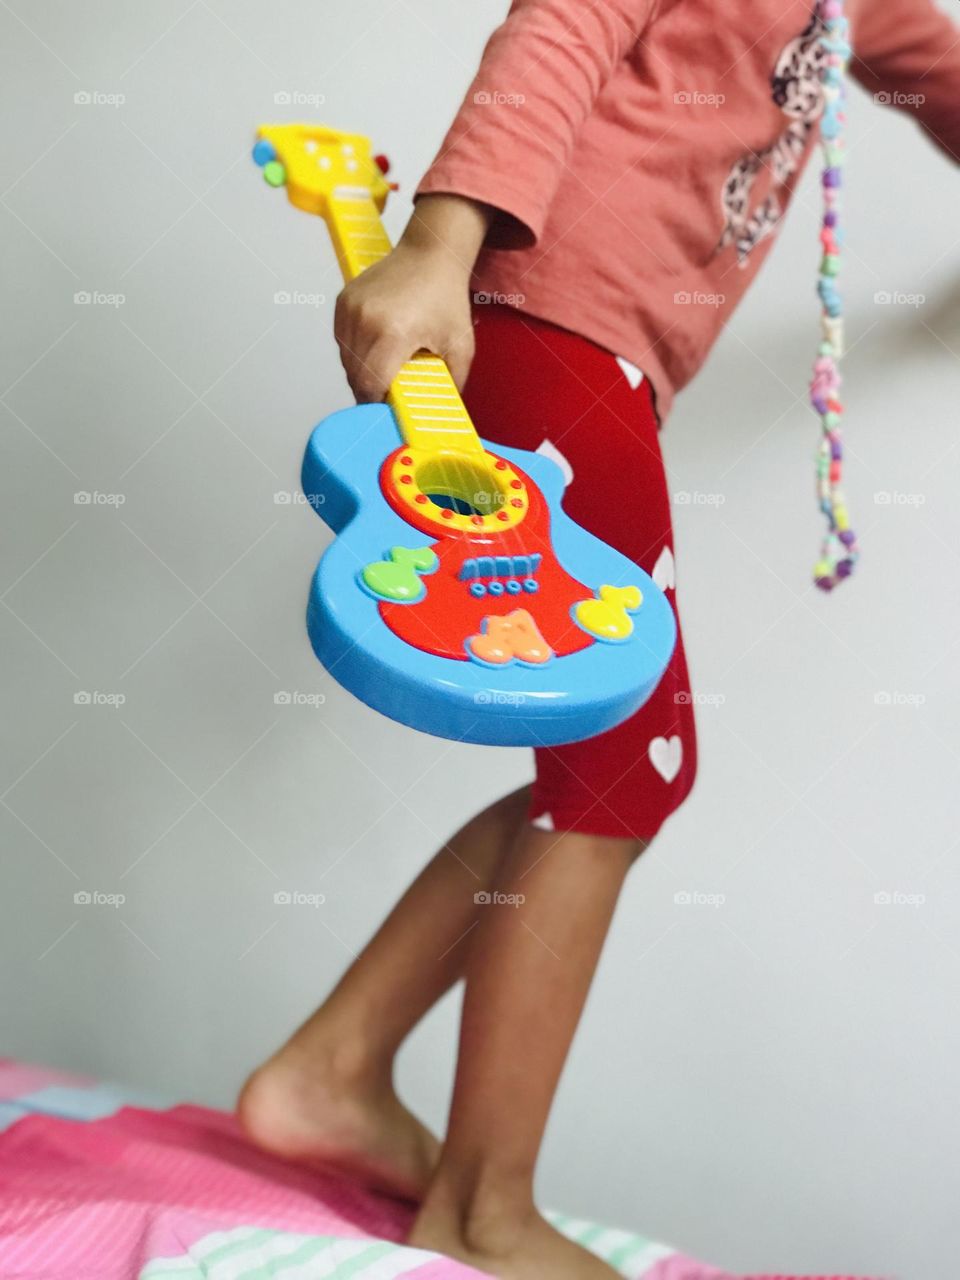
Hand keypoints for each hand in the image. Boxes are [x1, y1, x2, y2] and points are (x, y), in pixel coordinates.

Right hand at [333, 194, 493, 402]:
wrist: (431, 254)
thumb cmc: (445, 297)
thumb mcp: (460, 347)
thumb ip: (451, 384)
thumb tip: (439, 414)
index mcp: (394, 333)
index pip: (370, 385)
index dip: (376, 405)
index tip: (387, 412)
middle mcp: (366, 319)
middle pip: (355, 376)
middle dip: (370, 392)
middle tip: (389, 395)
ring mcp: (351, 308)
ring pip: (346, 361)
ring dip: (361, 372)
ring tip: (385, 368)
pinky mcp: (343, 302)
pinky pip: (342, 341)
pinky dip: (355, 352)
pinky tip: (376, 347)